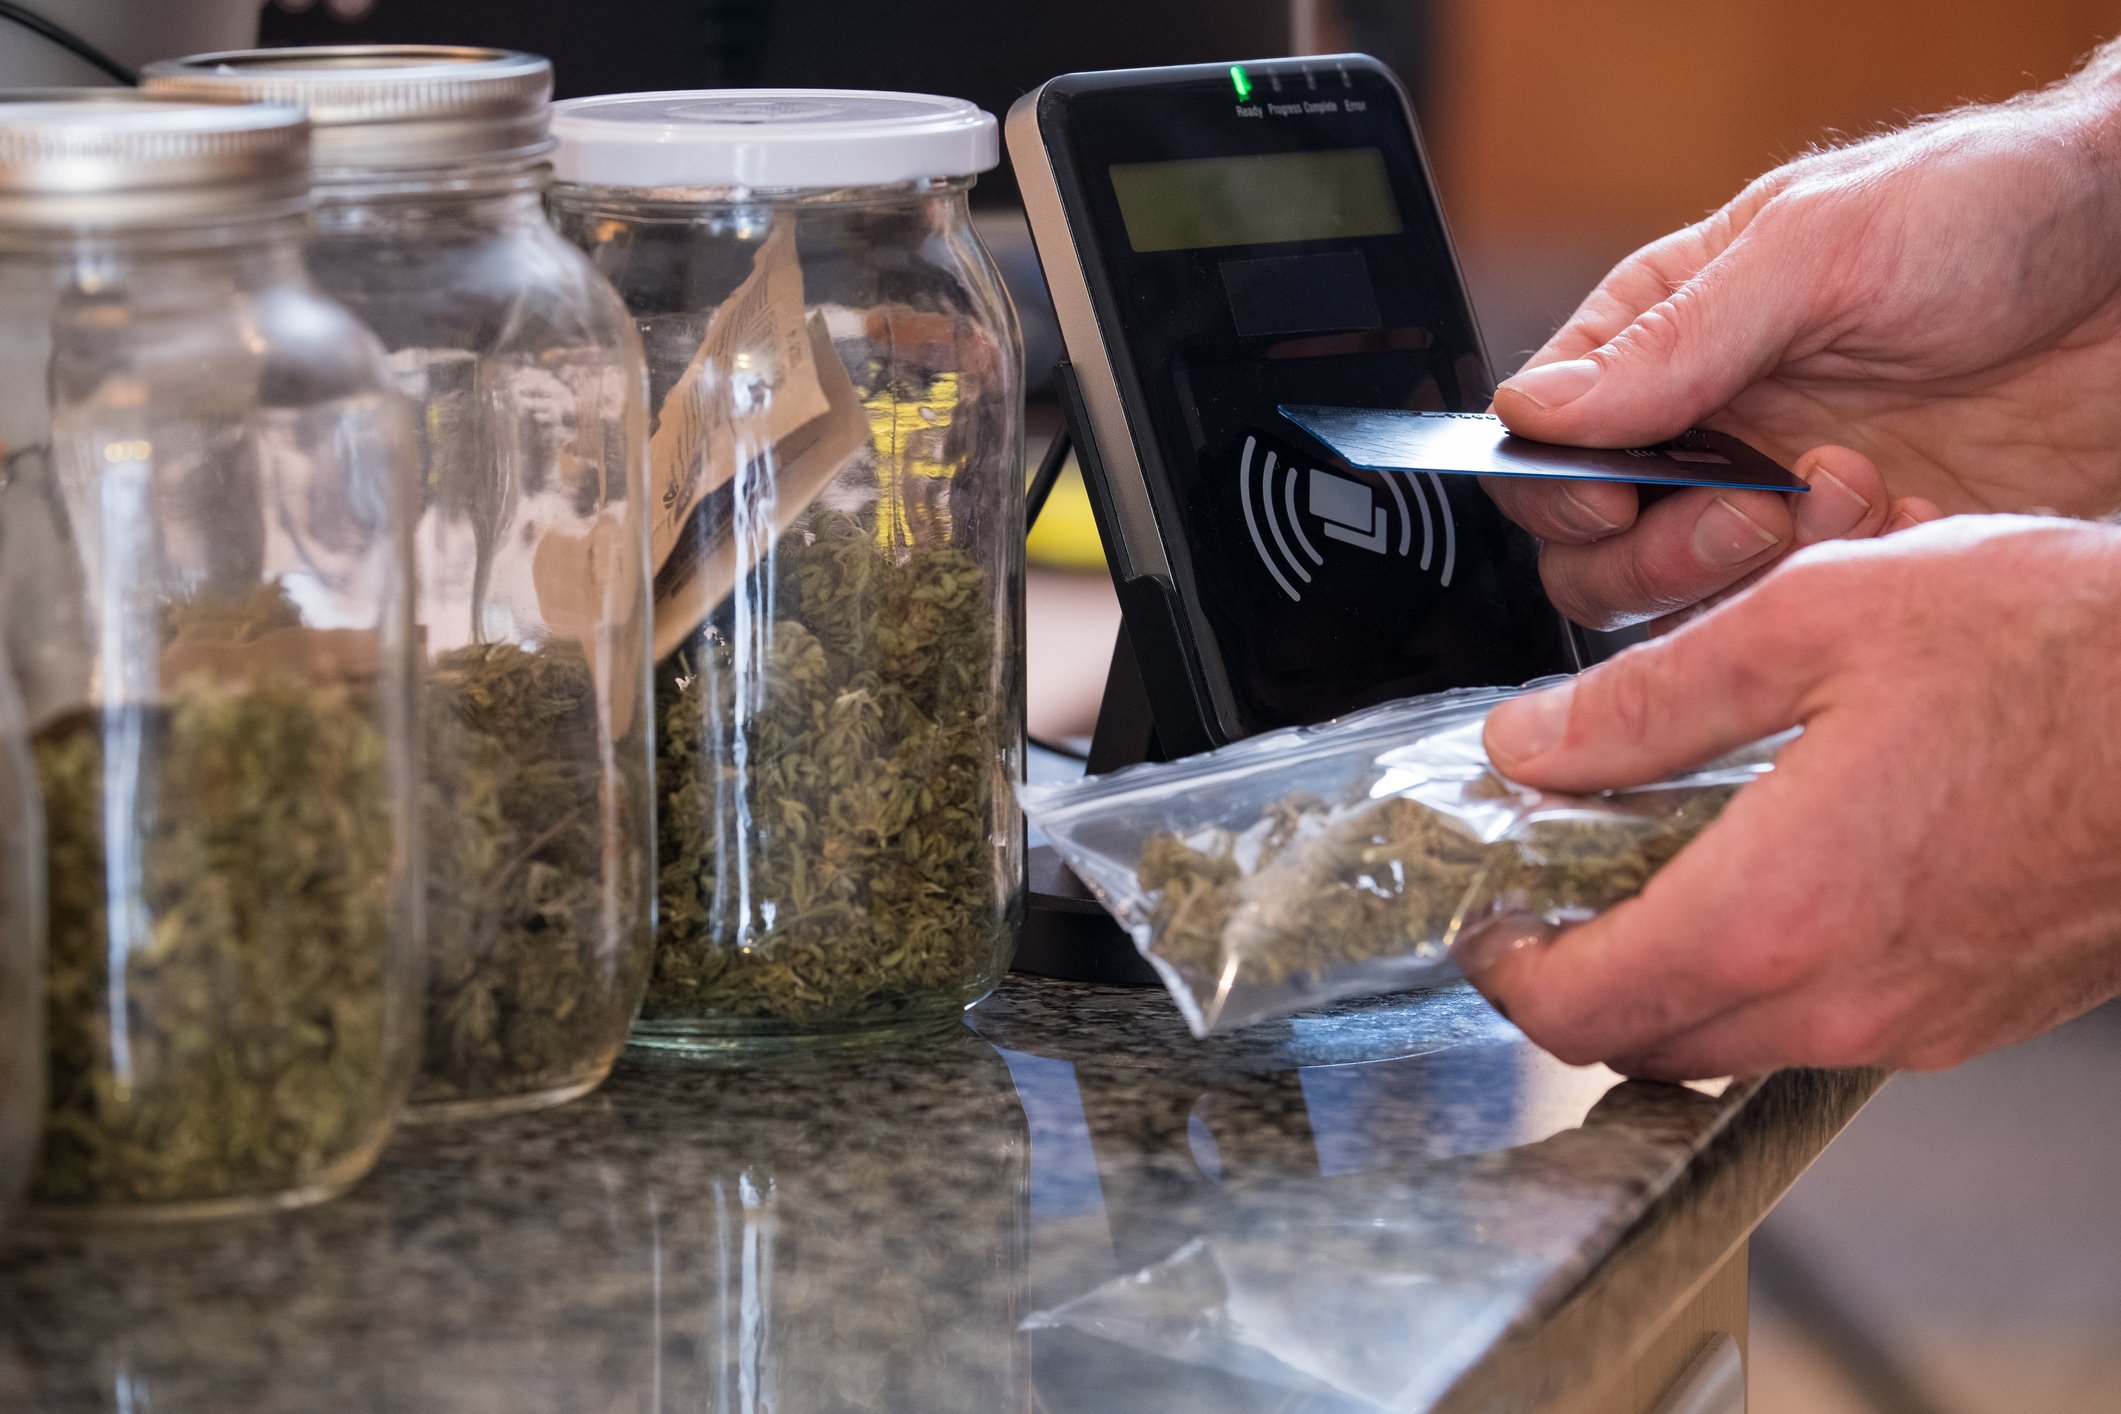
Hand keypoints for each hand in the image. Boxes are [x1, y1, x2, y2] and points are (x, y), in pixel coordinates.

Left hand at [1468, 516, 2120, 1079]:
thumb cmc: (2062, 653)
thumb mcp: (1813, 619)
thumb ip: (1646, 699)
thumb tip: (1528, 744)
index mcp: (1774, 911)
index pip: (1576, 1008)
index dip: (1504, 969)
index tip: (1486, 918)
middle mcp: (1839, 999)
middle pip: (1643, 1042)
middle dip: (1577, 979)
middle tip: (1554, 893)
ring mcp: (1913, 1023)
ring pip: (1732, 1042)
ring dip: (1671, 977)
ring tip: (1659, 870)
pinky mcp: (1970, 1016)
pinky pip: (1821, 1025)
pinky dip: (1765, 975)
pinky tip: (1777, 876)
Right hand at [1482, 57, 2120, 628]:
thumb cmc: (1989, 210)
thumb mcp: (1818, 249)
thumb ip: (1674, 340)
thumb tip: (1538, 411)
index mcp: (1663, 341)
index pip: (1543, 446)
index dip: (1560, 488)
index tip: (1620, 494)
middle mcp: (1703, 430)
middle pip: (1593, 553)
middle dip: (1665, 551)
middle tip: (1758, 509)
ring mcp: (1776, 501)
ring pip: (1688, 607)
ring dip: (1762, 571)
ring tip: (1860, 488)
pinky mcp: (1859, 557)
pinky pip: (1802, 621)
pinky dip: (1852, 588)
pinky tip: (1918, 513)